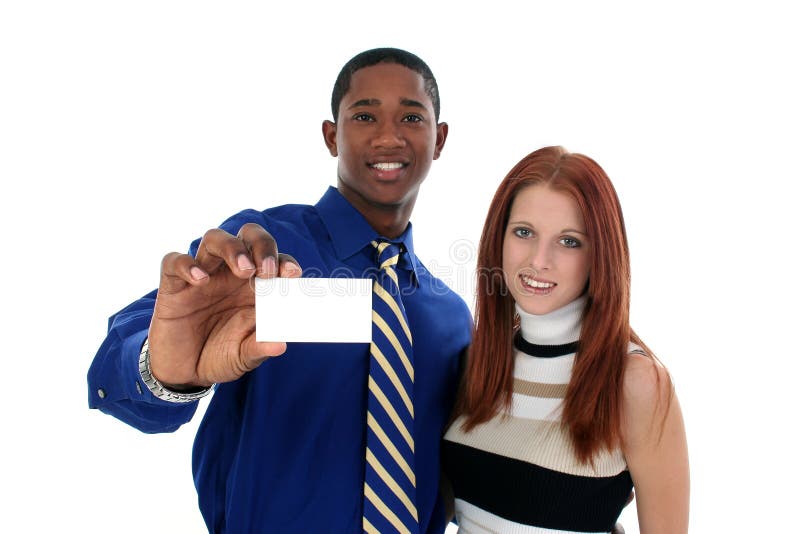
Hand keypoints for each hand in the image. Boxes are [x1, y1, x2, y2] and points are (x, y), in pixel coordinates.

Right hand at [147, 223, 300, 388]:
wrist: (186, 373)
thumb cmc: (221, 356)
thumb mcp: (244, 355)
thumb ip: (260, 346)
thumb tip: (280, 345)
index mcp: (255, 285)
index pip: (274, 260)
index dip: (285, 262)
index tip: (292, 274)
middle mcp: (230, 273)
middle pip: (248, 236)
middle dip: (262, 246)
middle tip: (267, 271)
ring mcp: (202, 275)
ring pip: (214, 239)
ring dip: (232, 248)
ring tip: (245, 270)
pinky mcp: (174, 284)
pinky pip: (174, 261)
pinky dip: (187, 265)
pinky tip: (200, 280)